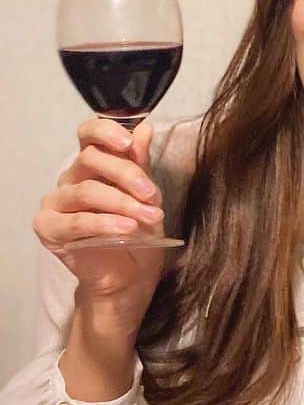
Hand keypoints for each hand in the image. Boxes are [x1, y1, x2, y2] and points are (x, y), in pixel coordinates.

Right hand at [34, 118, 166, 322]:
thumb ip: (140, 163)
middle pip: (90, 160)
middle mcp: (70, 178)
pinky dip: (105, 223)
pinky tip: (128, 228)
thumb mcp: (145, 195)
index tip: (128, 143)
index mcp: (91, 164)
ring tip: (150, 217)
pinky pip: (77, 221)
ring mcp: (56, 203)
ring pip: (87, 191)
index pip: (88, 134)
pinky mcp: (48, 228)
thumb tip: (144, 129)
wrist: (129, 275)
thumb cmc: (138, 231)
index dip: (105, 132)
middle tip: (153, 195)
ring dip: (123, 203)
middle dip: (127, 175)